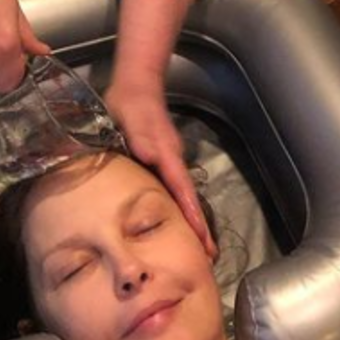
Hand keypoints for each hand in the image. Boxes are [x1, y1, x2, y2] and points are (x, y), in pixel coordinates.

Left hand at [104, 78, 217, 259]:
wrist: (136, 83)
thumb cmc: (130, 102)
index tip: (203, 241)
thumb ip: (140, 137)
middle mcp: (172, 159)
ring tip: (198, 245)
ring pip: (182, 193)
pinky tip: (176, 216)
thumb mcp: (131, 118)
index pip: (183, 191)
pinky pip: (174, 186)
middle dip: (199, 226)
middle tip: (209, 256)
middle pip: (188, 198)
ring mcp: (168, 158)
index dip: (192, 217)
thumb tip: (150, 156)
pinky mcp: (161, 156)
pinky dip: (180, 205)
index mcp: (166, 154)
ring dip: (191, 218)